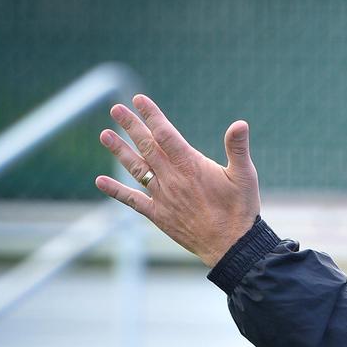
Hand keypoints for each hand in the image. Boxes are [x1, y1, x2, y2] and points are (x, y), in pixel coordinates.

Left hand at [95, 94, 260, 266]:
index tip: (138, 100)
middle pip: (147, 147)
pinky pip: (133, 200)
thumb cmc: (241, 209)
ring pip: (136, 169)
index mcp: (191, 166)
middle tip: (116, 109)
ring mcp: (163, 197)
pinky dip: (116, 191)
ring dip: (120, 151)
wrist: (231, 246)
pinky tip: (100, 181)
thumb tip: (240, 123)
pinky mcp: (159, 215)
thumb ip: (238, 148)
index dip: (151, 116)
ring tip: (104, 135)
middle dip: (131, 126)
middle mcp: (172, 179)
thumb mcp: (245, 176)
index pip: (165, 134)